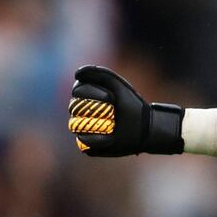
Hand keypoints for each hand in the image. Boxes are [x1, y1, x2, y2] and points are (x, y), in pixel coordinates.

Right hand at [68, 65, 183, 155]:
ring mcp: (81, 127)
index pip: (77, 90)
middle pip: (74, 106)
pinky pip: (83, 141)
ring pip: (75, 124)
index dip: (94, 93)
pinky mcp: (86, 144)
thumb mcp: (117, 84)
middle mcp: (79, 110)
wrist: (143, 126)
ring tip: (113, 124)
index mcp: (85, 93)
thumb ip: (98, 73)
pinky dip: (99, 139)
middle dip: (97, 108)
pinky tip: (112, 137)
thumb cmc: (130, 103)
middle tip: (114, 111)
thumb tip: (76, 74)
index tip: (112, 97)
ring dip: (98, 123)